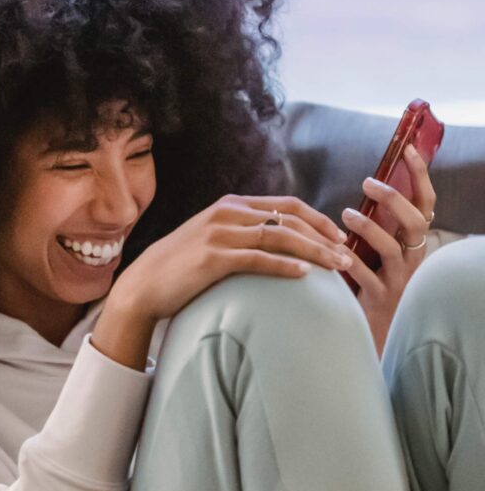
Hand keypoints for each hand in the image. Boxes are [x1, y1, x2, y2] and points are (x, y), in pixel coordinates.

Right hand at [93, 194, 351, 370]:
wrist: (143, 285)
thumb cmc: (181, 269)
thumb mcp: (213, 240)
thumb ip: (241, 235)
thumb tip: (275, 243)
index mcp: (232, 205)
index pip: (287, 205)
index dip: (318, 219)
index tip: (339, 237)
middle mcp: (228, 213)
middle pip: (290, 218)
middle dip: (324, 236)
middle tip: (348, 254)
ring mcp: (220, 233)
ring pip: (280, 236)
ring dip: (314, 251)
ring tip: (337, 267)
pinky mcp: (213, 258)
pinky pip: (258, 259)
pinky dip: (284, 266)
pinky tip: (304, 276)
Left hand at [340, 144, 436, 355]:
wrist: (375, 335)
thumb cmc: (374, 288)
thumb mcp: (382, 254)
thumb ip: (380, 226)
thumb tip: (368, 191)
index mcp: (415, 244)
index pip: (426, 204)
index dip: (420, 176)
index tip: (408, 150)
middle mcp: (413, 260)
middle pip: (414, 222)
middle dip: (394, 198)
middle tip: (369, 182)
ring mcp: (399, 281)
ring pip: (391, 248)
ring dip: (368, 227)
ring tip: (346, 215)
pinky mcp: (380, 300)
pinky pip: (365, 277)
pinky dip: (348, 262)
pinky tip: (333, 254)